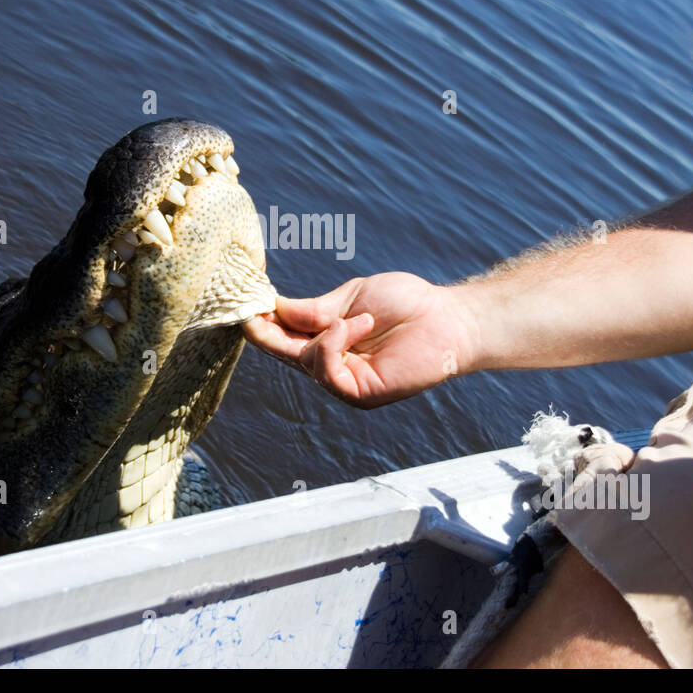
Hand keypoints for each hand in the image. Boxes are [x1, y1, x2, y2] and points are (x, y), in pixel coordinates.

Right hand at [243, 272, 472, 407]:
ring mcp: (343, 380)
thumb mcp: (351, 299)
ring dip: (323, 334)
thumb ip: (313, 311)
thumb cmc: (406, 303)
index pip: (282, 335)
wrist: (447, 319)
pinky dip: (334, 345)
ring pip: (304, 361)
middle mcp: (330, 362)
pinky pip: (327, 372)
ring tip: (357, 318)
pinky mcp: (358, 393)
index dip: (262, 320)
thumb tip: (272, 309)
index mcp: (326, 338)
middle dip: (265, 331)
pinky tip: (357, 326)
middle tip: (250, 310)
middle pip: (282, 351)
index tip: (245, 299)